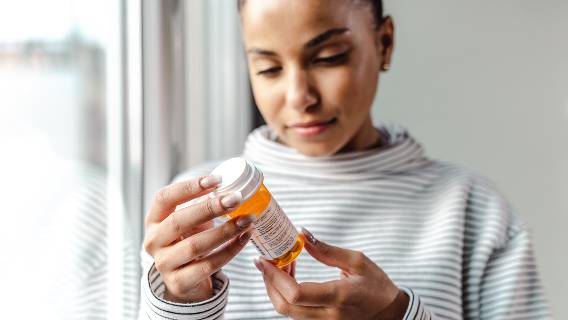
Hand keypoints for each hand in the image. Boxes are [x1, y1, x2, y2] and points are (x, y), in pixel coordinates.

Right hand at [144, 175, 255, 302]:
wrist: (184, 280)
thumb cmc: (188, 241)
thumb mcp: (190, 222)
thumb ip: (202, 206)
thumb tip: (229, 189)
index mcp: (153, 220)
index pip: (164, 198)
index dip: (189, 187)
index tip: (217, 180)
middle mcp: (153, 241)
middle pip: (179, 221)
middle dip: (209, 208)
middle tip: (236, 198)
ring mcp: (164, 264)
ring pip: (195, 246)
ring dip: (225, 231)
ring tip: (247, 219)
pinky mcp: (179, 282)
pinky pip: (208, 265)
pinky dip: (230, 250)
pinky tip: (245, 238)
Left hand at [254, 228, 408, 319]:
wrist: (391, 313)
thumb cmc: (377, 285)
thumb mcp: (357, 261)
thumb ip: (326, 250)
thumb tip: (301, 234)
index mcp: (338, 297)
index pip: (296, 293)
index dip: (275, 277)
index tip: (264, 260)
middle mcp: (328, 316)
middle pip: (284, 306)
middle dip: (269, 282)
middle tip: (267, 261)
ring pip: (286, 311)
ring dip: (276, 288)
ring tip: (281, 266)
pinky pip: (295, 313)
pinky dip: (286, 296)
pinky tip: (290, 278)